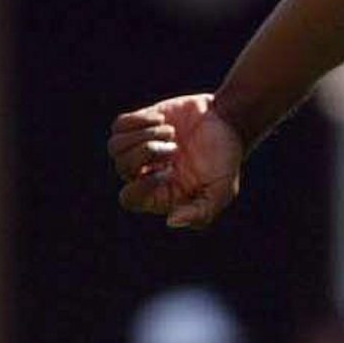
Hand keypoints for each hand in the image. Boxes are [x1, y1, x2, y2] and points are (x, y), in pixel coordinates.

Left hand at [109, 94, 243, 229]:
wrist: (228, 122)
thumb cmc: (226, 160)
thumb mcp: (221, 191)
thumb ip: (201, 213)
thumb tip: (171, 221)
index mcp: (161, 194)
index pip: (130, 199)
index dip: (139, 187)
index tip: (167, 172)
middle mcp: (146, 173)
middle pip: (122, 167)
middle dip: (148, 153)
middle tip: (175, 148)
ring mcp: (139, 148)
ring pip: (115, 146)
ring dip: (145, 136)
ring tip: (171, 132)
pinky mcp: (138, 124)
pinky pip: (118, 126)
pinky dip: (139, 121)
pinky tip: (162, 120)